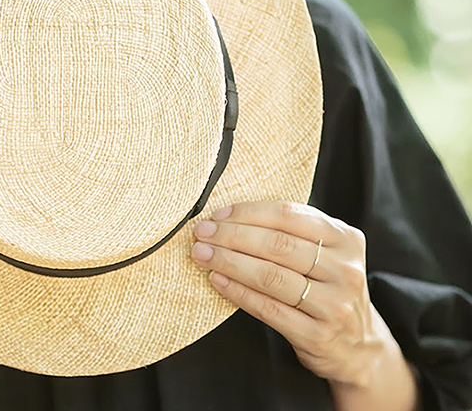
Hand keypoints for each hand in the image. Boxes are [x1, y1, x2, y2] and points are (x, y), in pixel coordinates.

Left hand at [190, 201, 393, 386]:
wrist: (358, 347)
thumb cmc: (327, 289)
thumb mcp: (325, 254)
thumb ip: (291, 232)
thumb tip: (228, 215)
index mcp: (346, 238)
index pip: (289, 214)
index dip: (247, 212)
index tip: (217, 214)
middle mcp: (345, 269)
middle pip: (277, 244)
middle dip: (231, 235)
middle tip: (202, 233)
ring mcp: (334, 304)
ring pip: (271, 275)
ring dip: (229, 261)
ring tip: (202, 254)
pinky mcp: (318, 334)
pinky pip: (268, 308)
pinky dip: (238, 292)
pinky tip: (218, 280)